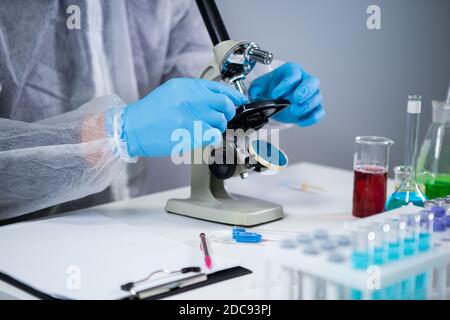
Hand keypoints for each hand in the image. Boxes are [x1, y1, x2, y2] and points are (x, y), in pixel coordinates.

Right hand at [122, 78, 246, 156]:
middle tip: (223, 117)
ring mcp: (190, 116)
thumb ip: (193, 93)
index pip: (218, 87)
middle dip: (227, 112)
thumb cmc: (150, 113)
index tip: (238, 101)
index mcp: (185, 86)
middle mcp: (189, 99)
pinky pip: (213, 136)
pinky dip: (211, 138)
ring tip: (205, 128)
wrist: (132, 129)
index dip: (233, 96)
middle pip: (224, 104)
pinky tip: (202, 136)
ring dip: (217, 127)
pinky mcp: (189, 133)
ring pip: (220, 121)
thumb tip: (216, 98)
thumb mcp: (171, 93)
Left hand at [248, 62, 323, 126]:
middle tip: (294, 99)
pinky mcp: (314, 107)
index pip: (293, 74)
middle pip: (312, 82)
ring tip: (294, 111)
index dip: (285, 84)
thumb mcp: (260, 86)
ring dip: (306, 106)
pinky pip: (319, 112)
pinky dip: (312, 118)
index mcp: (292, 71)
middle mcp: (305, 80)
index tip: (275, 95)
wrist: (277, 98)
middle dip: (304, 91)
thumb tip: (255, 96)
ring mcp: (312, 94)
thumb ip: (255, 89)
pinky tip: (300, 122)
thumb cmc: (271, 88)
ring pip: (317, 98)